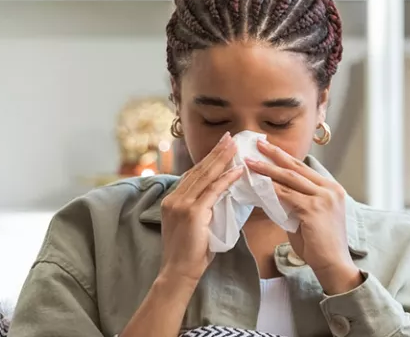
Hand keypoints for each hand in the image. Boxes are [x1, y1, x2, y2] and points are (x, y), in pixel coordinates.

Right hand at [158, 132, 242, 285]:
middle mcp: (174, 198)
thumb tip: (221, 194)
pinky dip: (226, 179)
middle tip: (229, 137)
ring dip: (222, 159)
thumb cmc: (190, 253)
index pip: (192, 174)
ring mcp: (181, 204)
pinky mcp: (192, 213)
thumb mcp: (193, 224)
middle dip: (216, 152)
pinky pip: (212, 191)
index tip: (220, 146)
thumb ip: (201, 207)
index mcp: (172, 199)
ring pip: (205, 176)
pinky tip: (237, 171)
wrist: (178, 272)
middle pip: (199, 169)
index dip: (207, 159)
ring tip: (235, 146)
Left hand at [246, 140, 363, 294]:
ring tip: (250, 162)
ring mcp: (323, 198)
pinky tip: (256, 183)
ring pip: (289, 179)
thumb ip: (296, 203)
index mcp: (332, 189)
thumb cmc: (320, 245)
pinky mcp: (314, 208)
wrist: (333, 265)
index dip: (285, 159)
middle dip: (275, 155)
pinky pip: (286, 195)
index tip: (269, 149)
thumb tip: (273, 193)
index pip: (304, 169)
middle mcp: (330, 189)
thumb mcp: (309, 217)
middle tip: (258, 143)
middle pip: (297, 168)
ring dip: (267, 169)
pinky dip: (269, 189)